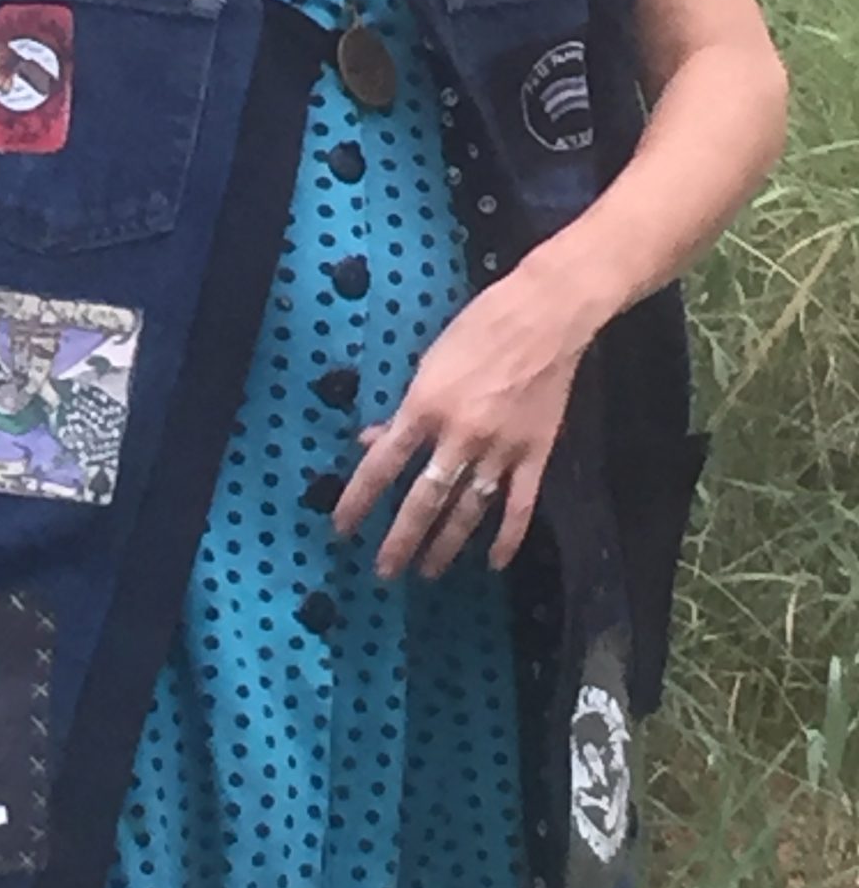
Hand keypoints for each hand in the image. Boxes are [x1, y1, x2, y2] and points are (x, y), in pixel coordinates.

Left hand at [330, 266, 589, 579]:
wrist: (544, 316)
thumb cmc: (479, 328)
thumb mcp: (428, 361)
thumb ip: (404, 409)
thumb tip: (372, 442)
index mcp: (425, 407)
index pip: (383, 464)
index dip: (360, 499)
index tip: (343, 527)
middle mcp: (459, 435)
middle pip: (424, 498)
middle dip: (402, 539)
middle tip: (386, 571)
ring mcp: (500, 448)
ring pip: (468, 509)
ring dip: (446, 544)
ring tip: (429, 571)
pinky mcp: (535, 454)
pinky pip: (519, 505)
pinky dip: (508, 537)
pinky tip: (494, 562)